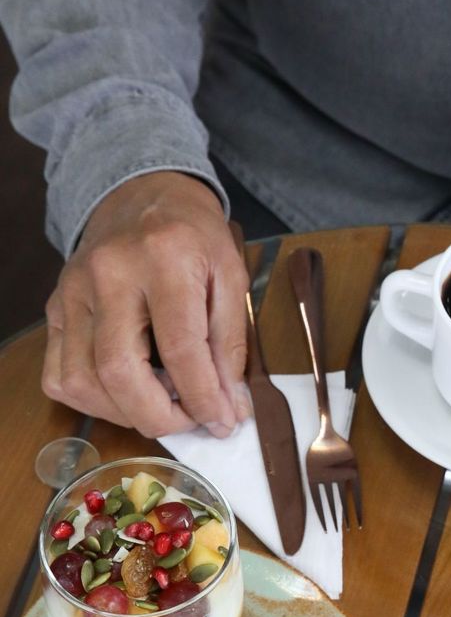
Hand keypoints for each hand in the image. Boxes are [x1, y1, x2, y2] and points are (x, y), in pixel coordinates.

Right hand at [43, 171, 250, 437]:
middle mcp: (108, 275)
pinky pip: (59, 375)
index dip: (203, 398)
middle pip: (119, 372)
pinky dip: (93, 401)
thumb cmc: (192, 236)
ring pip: (83, 382)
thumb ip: (231, 343)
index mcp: (163, 259)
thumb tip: (230, 406)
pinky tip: (127, 394)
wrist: (141, 194)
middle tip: (192, 422)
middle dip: (161, 417)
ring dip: (127, 414)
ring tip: (164, 406)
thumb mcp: (231, 275)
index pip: (180, 348)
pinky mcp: (54, 309)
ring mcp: (72, 293)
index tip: (224, 422)